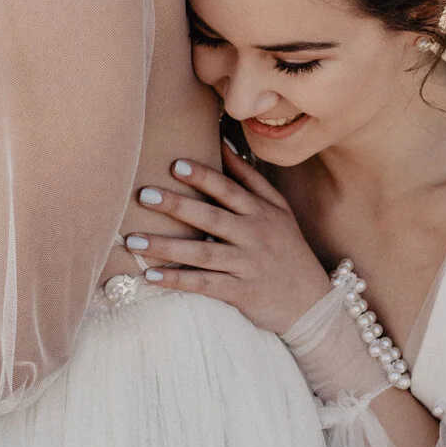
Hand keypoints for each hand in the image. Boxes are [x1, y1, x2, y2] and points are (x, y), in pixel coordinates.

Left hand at [125, 144, 330, 334]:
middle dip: (177, 205)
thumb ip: (250, 179)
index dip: (203, 176)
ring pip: (203, 253)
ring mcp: (248, 265)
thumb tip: (223, 144)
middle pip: (212, 217)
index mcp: (262, 212)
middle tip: (143, 195)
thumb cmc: (287, 249)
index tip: (174, 164)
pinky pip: (205, 285)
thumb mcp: (278, 210)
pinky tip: (151, 276)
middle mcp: (255, 235)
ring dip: (166, 247)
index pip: (229, 189)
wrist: (311, 302)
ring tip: (133, 241)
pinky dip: (178, 280)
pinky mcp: (242, 292)